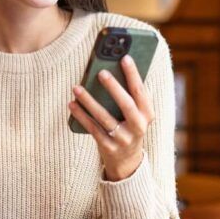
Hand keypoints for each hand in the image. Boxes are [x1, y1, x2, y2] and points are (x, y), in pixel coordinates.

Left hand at [69, 55, 153, 180]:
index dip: (134, 75)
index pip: (141, 92)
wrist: (127, 160)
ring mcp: (123, 139)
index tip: (125, 58)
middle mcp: (138, 127)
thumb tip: (113, 69)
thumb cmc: (129, 126)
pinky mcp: (108, 147)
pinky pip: (92, 128)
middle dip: (114, 87)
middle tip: (101, 72)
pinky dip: (81, 116)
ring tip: (77, 87)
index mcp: (147, 114)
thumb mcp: (136, 114)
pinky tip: (72, 104)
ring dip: (89, 101)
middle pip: (126, 104)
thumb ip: (129, 96)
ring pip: (104, 117)